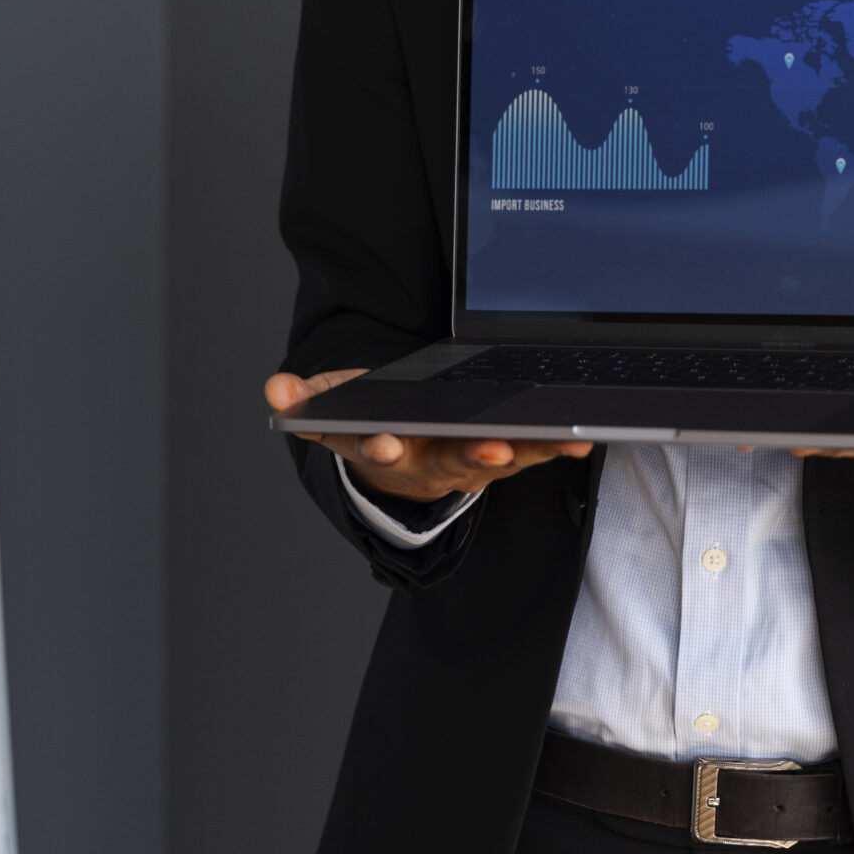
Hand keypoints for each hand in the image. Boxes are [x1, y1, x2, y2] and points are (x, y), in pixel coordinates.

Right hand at [266, 368, 592, 502]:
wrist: (398, 452)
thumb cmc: (367, 420)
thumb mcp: (329, 409)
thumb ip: (304, 400)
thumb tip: (274, 390)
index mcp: (380, 448)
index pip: (373, 450)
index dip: (377, 448)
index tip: (382, 443)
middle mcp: (425, 463)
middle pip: (446, 462)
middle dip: (468, 455)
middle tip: (490, 448)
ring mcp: (465, 461)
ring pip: (497, 460)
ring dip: (527, 453)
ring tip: (555, 441)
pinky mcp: (497, 455)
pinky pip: (527, 453)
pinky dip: (552, 448)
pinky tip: (579, 438)